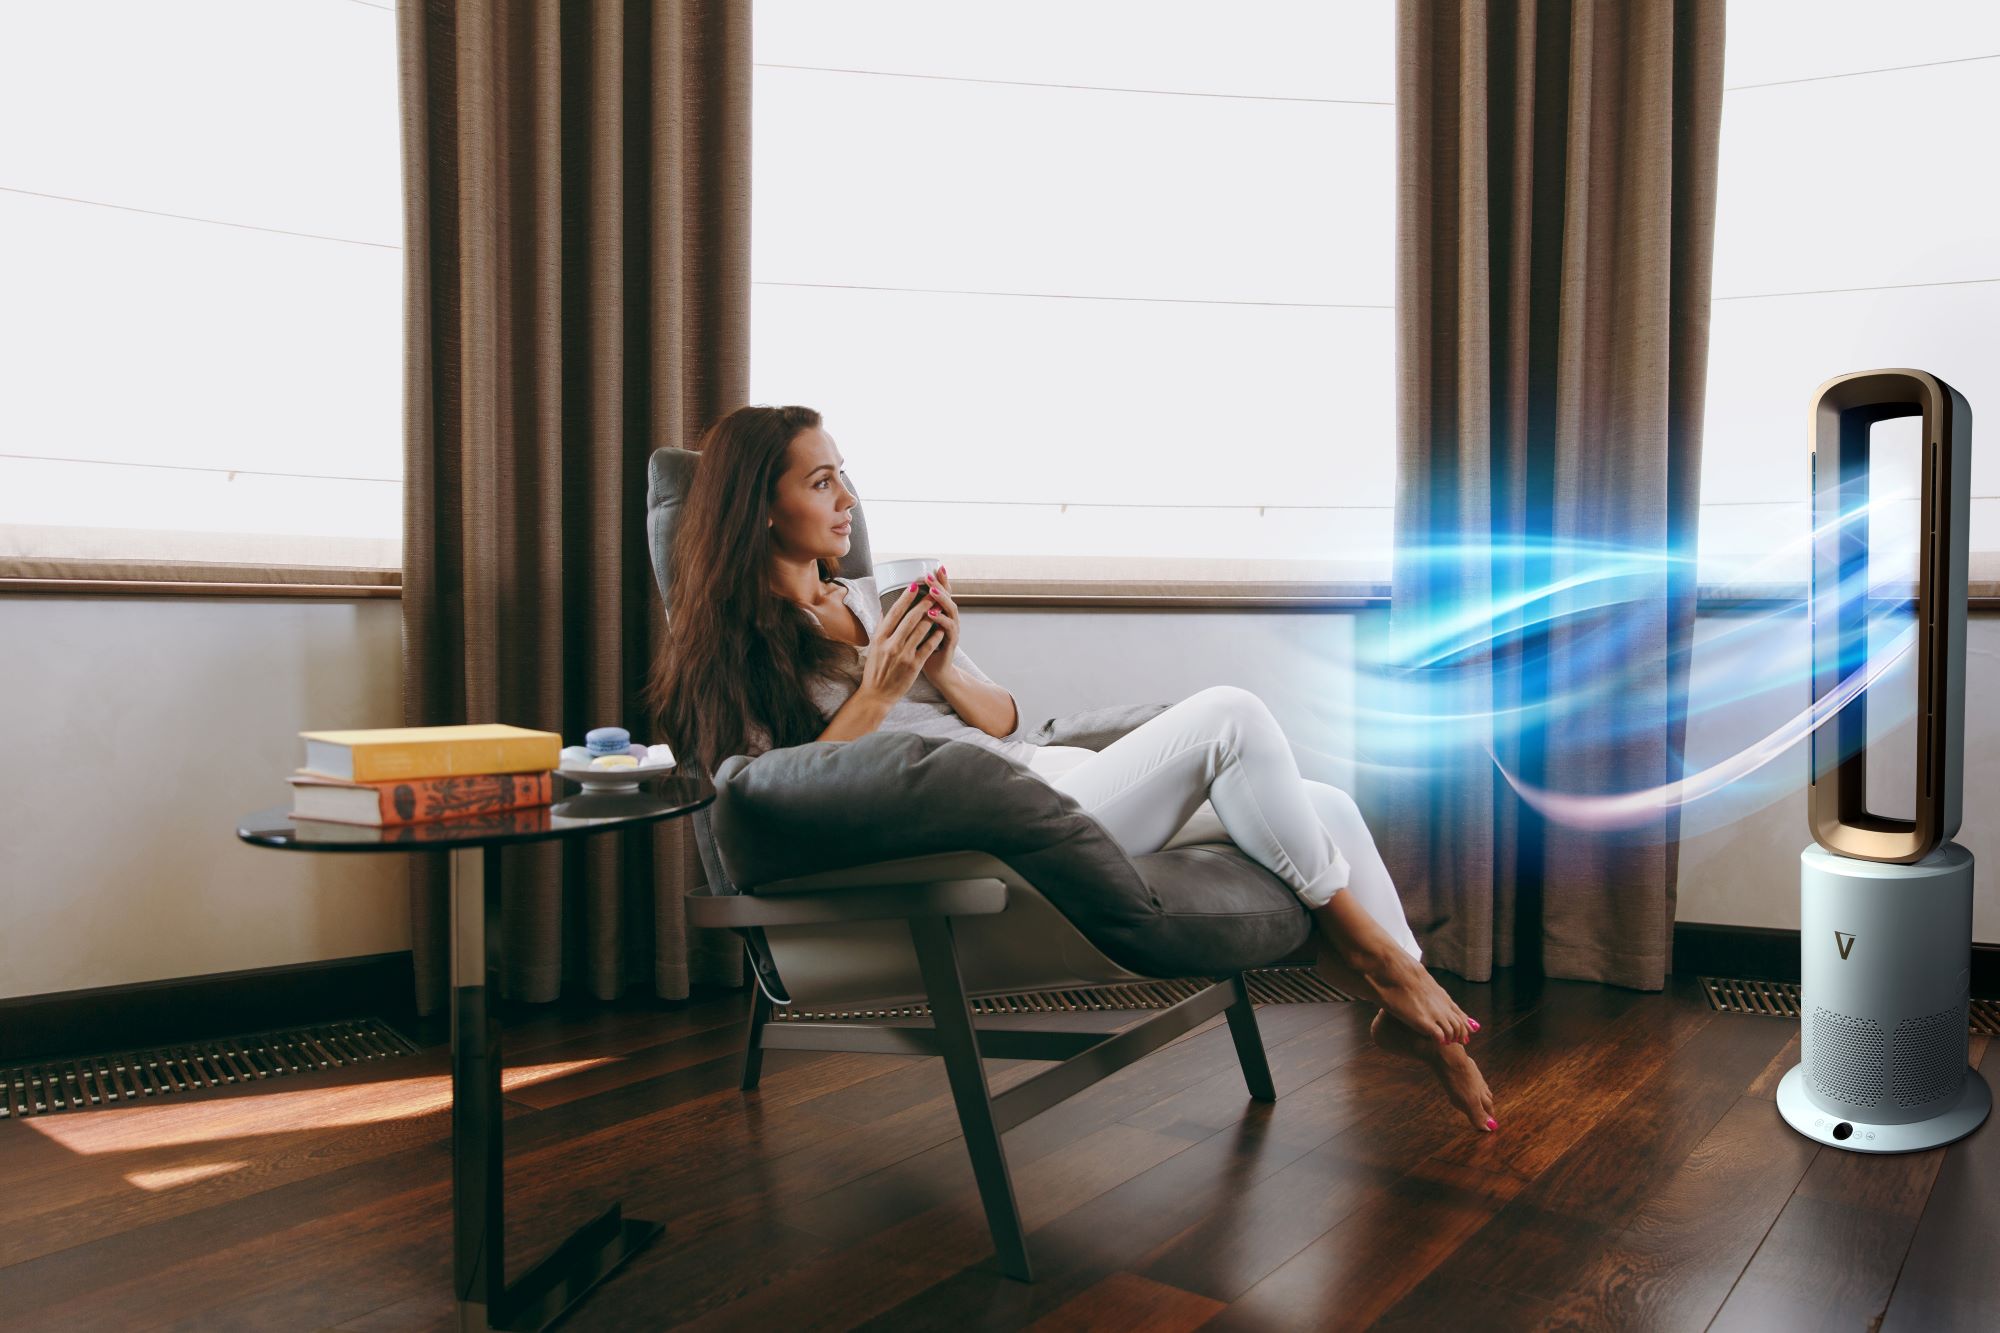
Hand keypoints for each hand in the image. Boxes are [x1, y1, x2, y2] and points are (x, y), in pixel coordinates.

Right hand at [858, 577, 944, 705]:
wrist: (877, 694)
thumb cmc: (875, 669)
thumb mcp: (874, 647)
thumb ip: (881, 628)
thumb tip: (886, 610)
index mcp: (880, 638)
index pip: (894, 612)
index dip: (905, 597)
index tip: (914, 585)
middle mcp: (891, 644)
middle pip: (910, 618)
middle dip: (924, 603)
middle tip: (933, 592)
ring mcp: (903, 655)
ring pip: (921, 630)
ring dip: (932, 616)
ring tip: (940, 606)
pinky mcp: (914, 665)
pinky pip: (928, 647)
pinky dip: (935, 636)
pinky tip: (941, 628)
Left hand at [916, 565, 958, 681]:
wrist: (935, 672)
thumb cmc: (921, 650)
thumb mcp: (914, 631)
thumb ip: (906, 616)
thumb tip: (886, 602)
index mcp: (940, 613)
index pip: (940, 592)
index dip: (938, 580)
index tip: (931, 568)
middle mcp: (948, 618)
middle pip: (947, 596)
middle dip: (939, 585)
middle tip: (929, 576)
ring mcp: (952, 630)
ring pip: (951, 610)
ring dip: (941, 600)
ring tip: (931, 592)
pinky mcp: (952, 643)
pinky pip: (949, 629)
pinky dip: (941, 621)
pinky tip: (933, 615)